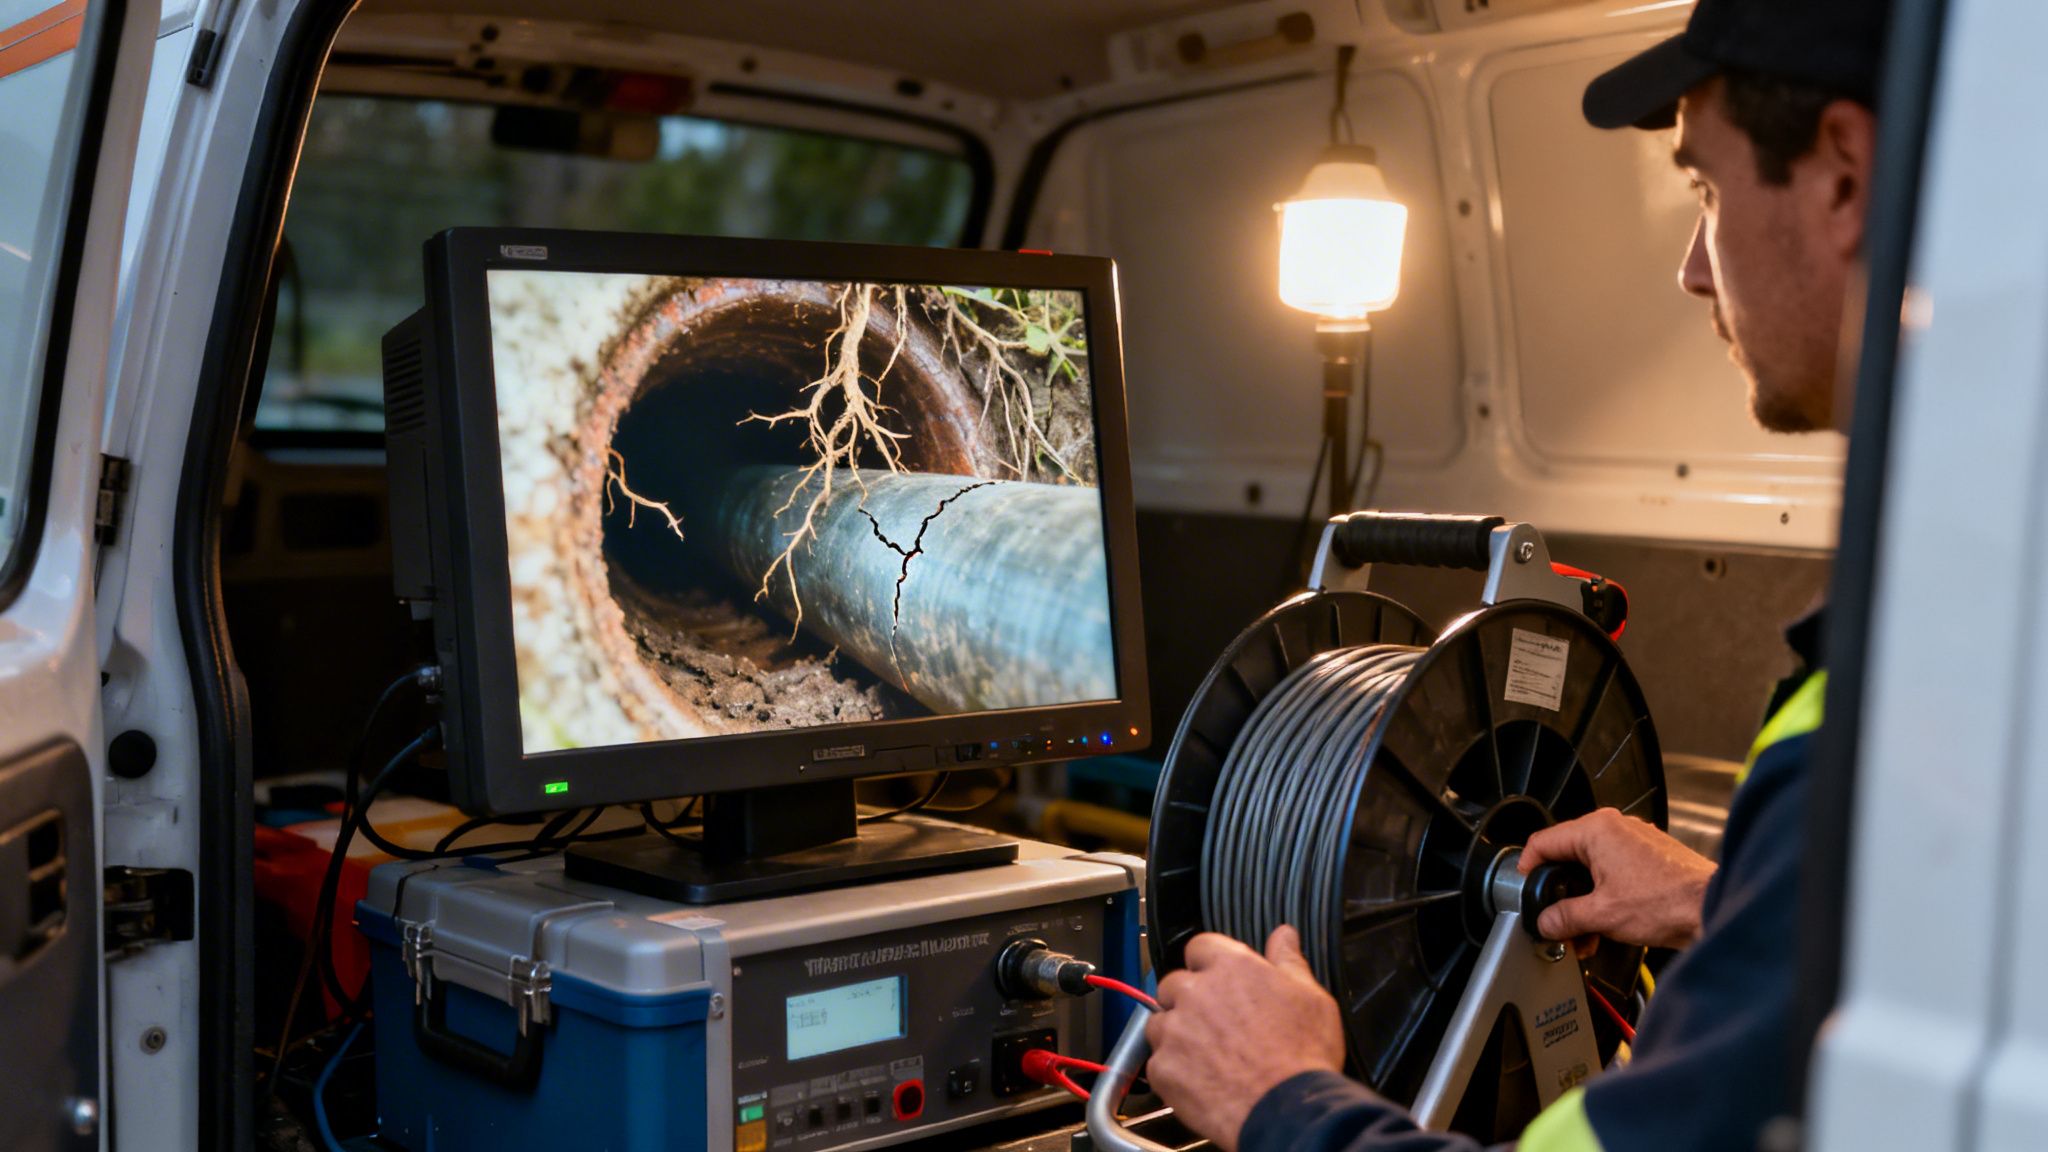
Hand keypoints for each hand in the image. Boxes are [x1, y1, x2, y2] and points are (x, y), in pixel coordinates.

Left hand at [1145, 927, 1345, 1151]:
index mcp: (1232, 967)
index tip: (1217, 979)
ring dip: (1176, 1033)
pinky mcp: (1163, 1067)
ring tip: (1208, 1056)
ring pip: (1160, 1022)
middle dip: (1189, 1000)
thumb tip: (1283, 935)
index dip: (1209, 964)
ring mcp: (1175, 1030)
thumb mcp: (1312, 998)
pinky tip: (1201, 1079)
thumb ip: (1289, 961)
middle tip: (1216, 1025)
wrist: (1287, 1111)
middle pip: (1175, 984)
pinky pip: (1157, 1061)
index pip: (1200, 946)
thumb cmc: (1303, 1057)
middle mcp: (1196, 992)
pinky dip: (1173, 1070)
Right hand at [1519, 808, 1716, 950]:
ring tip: (1585, 934)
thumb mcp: (1602, 915)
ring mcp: (1634, 842)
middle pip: (1568, 859)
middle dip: (1561, 896)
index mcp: (1597, 830)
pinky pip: (1614, 873)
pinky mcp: (1649, 858)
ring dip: (1583, 902)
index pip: (1543, 842)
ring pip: (1592, 870)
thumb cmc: (1668, 901)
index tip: (1523, 890)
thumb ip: (1564, 918)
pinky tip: (1606, 926)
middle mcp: (1615, 828)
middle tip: (1557, 921)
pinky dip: (1605, 897)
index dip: (1527, 869)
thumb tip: (1547, 922)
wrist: (1712, 908)